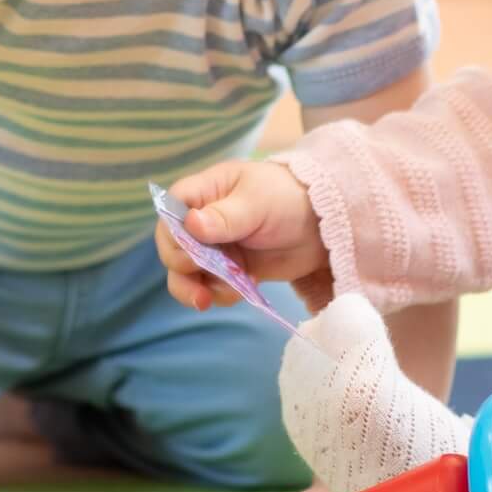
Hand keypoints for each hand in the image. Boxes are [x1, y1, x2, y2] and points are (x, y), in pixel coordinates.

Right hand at [153, 160, 331, 311]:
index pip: (169, 211)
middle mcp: (201, 222)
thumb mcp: (258, 202)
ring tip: (214, 297)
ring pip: (184, 275)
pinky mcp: (229, 272)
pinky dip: (219, 295)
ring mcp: (214, 249)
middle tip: (208, 271)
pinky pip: (210, 289)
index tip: (191, 249)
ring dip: (195, 288)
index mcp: (203, 193)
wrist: (322, 226)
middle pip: (171, 248)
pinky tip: (242, 289)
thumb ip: (225, 216)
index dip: (173, 234)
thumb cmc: (287, 199)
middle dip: (185, 266)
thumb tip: (191, 224)